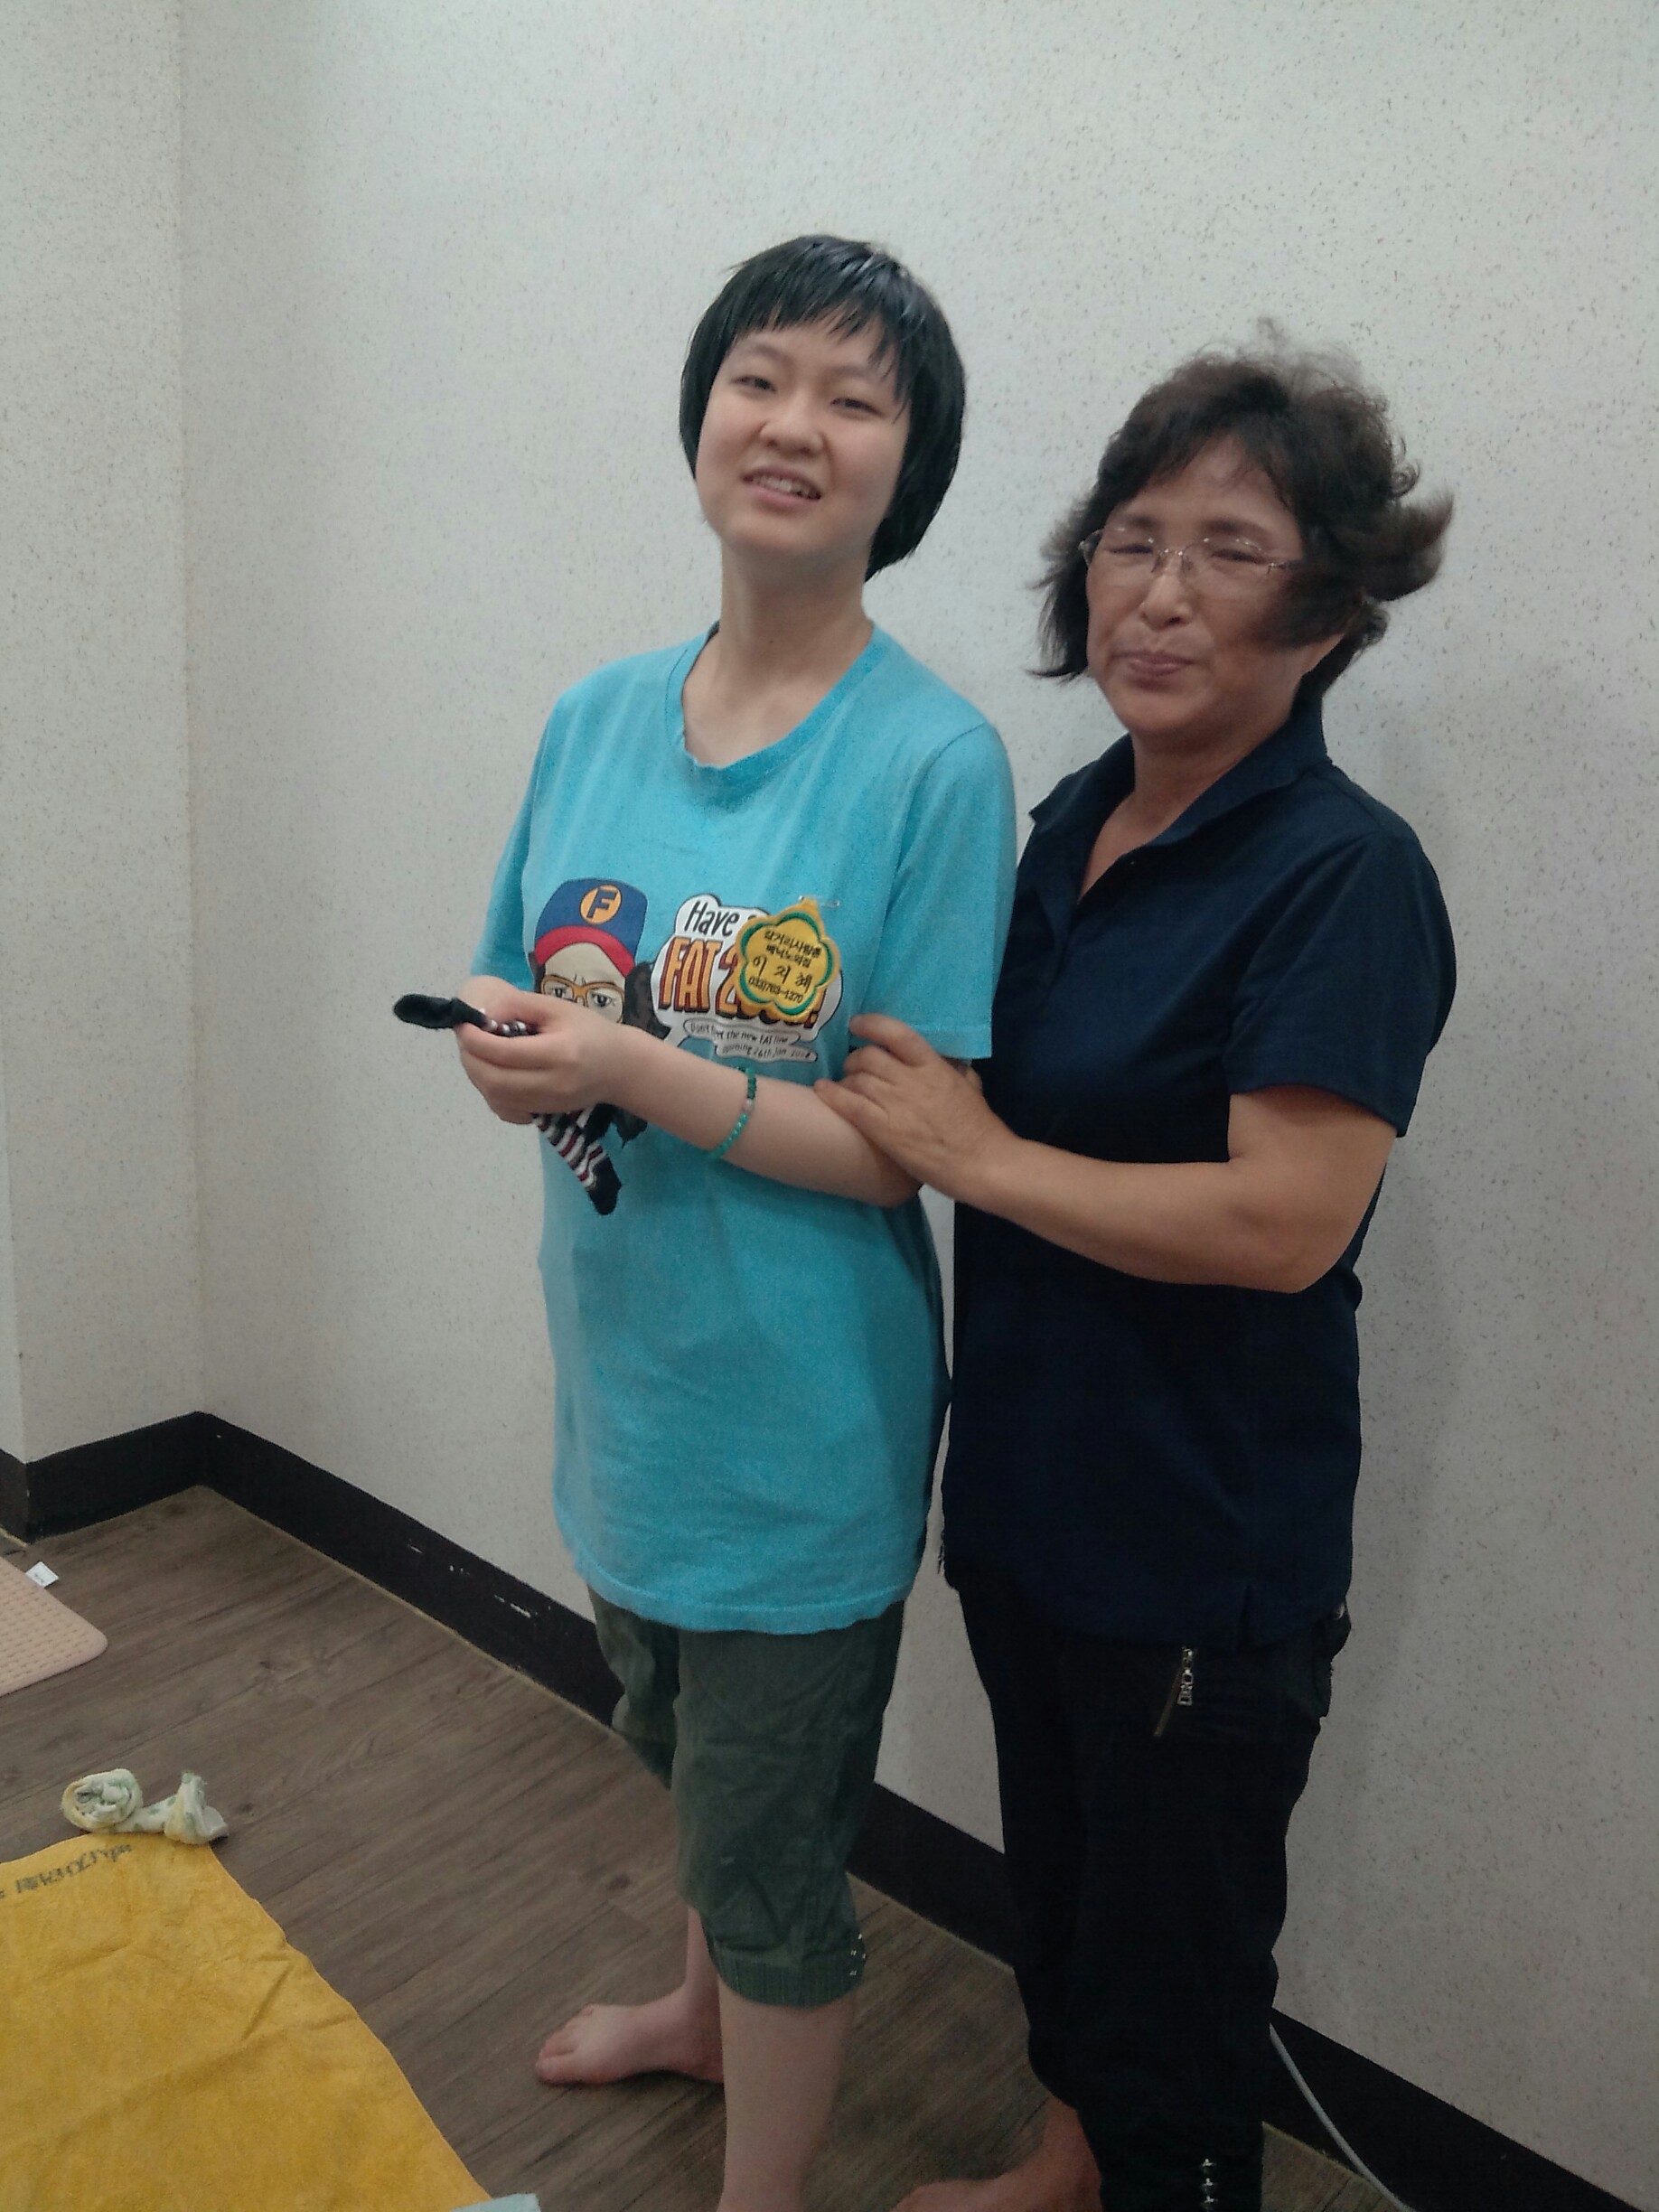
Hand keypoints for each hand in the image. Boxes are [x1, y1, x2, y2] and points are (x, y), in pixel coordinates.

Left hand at [455, 978, 633, 1123]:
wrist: (621, 1068)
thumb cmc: (590, 1031)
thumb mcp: (558, 1009)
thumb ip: (519, 1006)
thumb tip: (481, 1012)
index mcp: (559, 1053)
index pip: (504, 1052)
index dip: (476, 1040)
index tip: (464, 1024)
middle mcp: (552, 1084)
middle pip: (494, 1080)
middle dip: (470, 1059)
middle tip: (465, 1039)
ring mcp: (547, 1104)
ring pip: (495, 1097)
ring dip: (476, 1075)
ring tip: (475, 1054)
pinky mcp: (543, 1113)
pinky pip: (505, 1110)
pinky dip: (489, 1093)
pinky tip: (492, 1074)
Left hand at [816, 1014, 1016, 1201]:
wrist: (981, 1163)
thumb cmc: (980, 1127)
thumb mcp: (970, 1086)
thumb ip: (952, 1070)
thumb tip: (945, 1062)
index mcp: (934, 1066)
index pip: (896, 1034)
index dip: (872, 1024)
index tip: (858, 1024)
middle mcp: (911, 1079)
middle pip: (869, 1057)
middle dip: (856, 1061)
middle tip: (854, 1070)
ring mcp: (896, 1104)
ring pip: (856, 1079)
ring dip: (845, 1080)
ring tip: (844, 1087)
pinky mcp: (883, 1130)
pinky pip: (849, 1104)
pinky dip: (832, 1094)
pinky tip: (822, 1091)